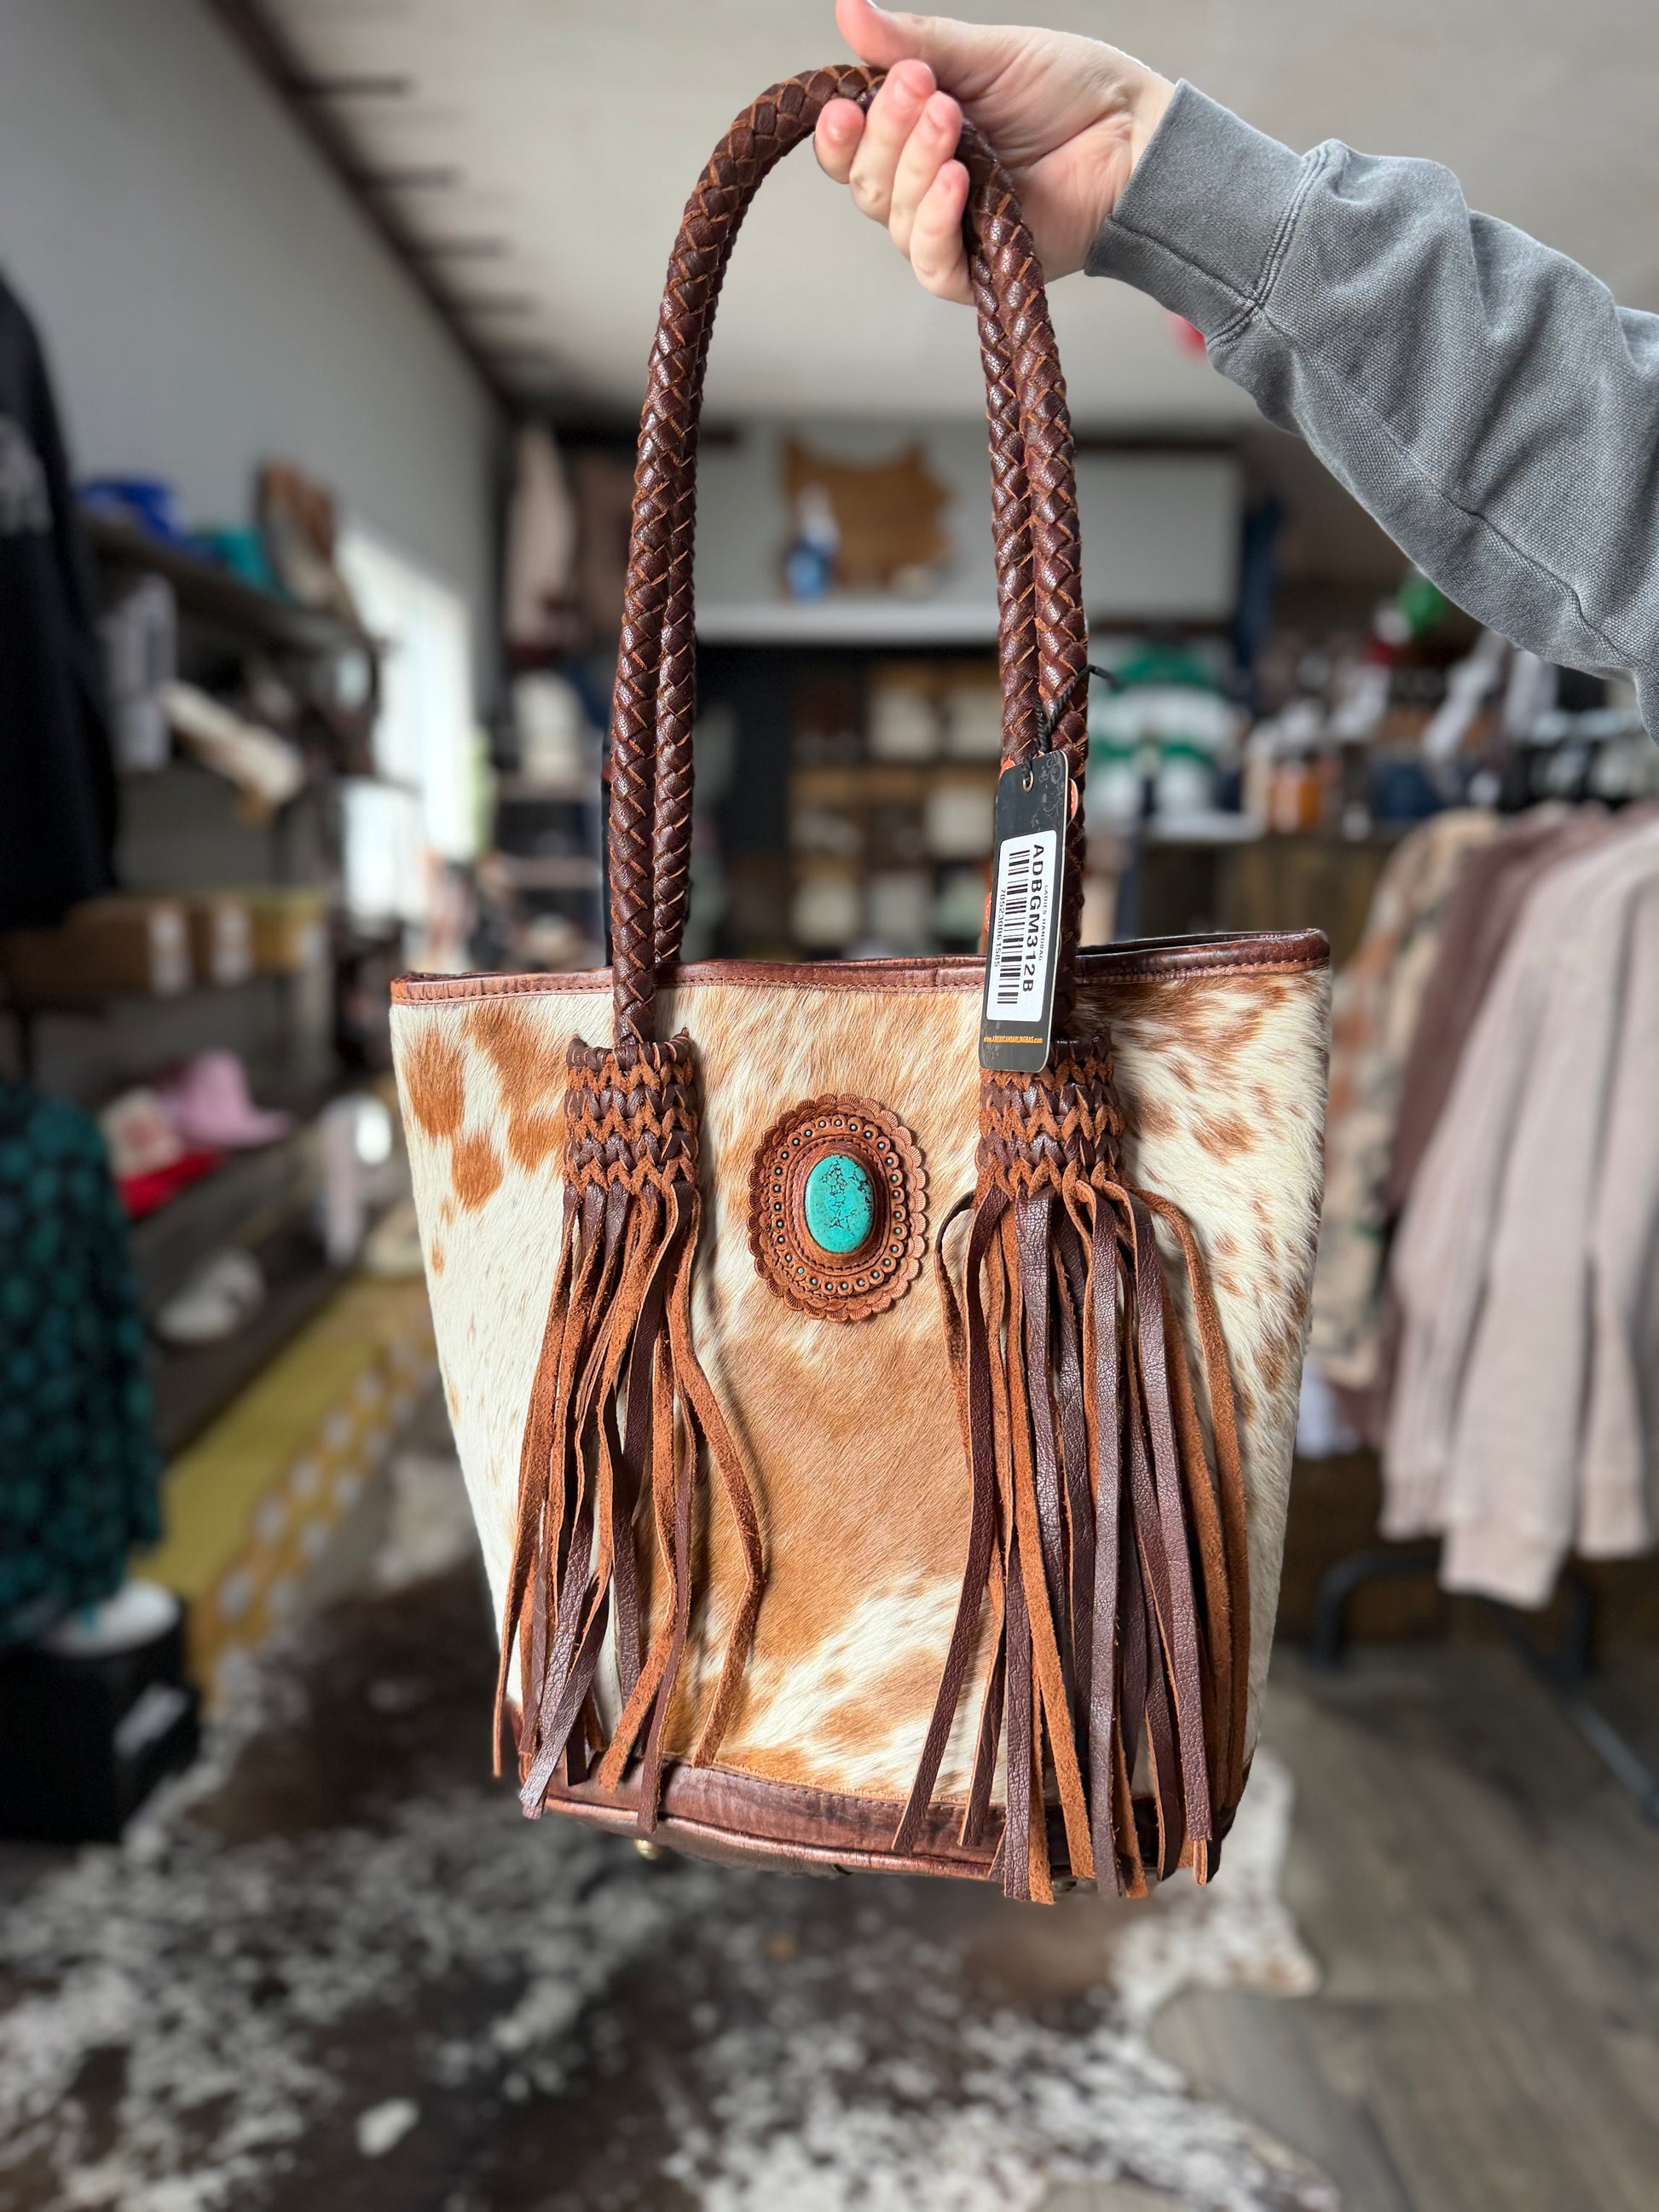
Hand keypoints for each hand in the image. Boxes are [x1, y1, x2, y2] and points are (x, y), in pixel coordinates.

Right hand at [815, 0, 1172, 303]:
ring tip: (951, 118)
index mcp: (915, 134)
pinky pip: (932, 261)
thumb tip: (847, 8)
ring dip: (916, 164)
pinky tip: (956, 181)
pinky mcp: (977, 270)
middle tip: (922, 85)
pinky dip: (935, 222)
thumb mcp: (987, 54)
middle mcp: (922, 185)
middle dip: (887, 131)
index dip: (840, 129)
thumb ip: (915, 41)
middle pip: (866, 181)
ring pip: (894, 217)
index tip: (849, 97)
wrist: (1134, 138)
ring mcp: (948, 229)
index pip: (850, 146)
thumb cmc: (1070, 93)